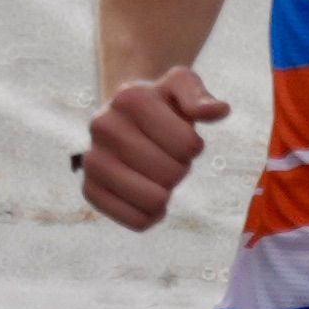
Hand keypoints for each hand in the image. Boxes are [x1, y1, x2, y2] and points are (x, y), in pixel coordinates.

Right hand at [78, 69, 232, 231]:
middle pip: (171, 174)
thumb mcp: (182, 86)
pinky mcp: (89, 190)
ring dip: (166, 192)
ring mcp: (92, 160)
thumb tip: (219, 110)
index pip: (187, 146)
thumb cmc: (161, 105)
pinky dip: (151, 215)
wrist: (123, 119)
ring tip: (155, 174)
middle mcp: (103, 126)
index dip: (193, 146)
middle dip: (179, 168)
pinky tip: (147, 198)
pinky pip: (137, 221)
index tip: (180, 136)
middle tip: (166, 156)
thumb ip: (200, 96)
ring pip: (154, 200)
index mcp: (129, 98)